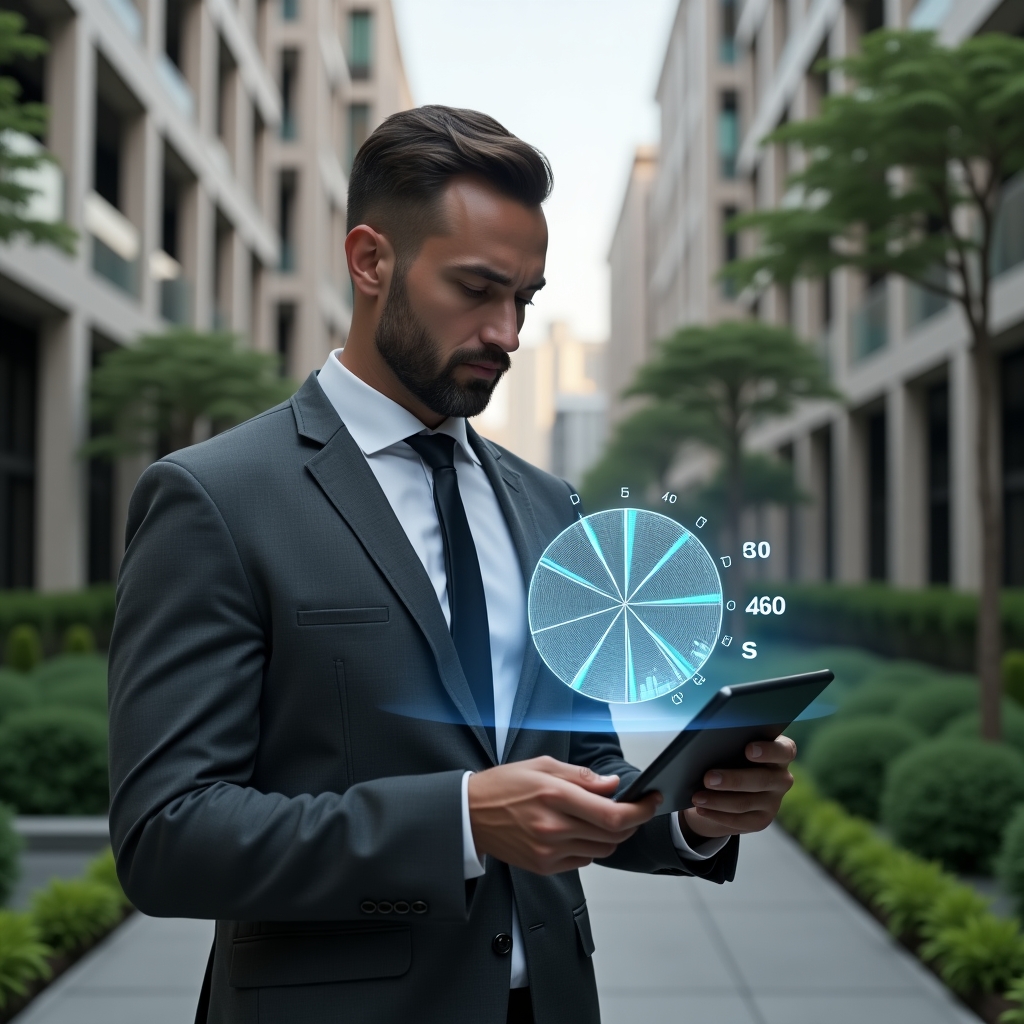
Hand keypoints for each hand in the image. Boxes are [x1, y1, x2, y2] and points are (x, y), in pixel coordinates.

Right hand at [468, 756, 661, 874]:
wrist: (469, 814)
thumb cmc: (504, 785)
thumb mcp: (542, 766)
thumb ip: (581, 777)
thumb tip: (614, 785)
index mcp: (554, 796)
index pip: (612, 814)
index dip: (640, 811)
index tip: (652, 801)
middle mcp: (553, 828)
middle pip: (613, 835)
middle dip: (631, 821)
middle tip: (633, 806)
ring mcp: (548, 852)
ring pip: (602, 850)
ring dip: (611, 835)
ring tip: (602, 817)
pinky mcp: (544, 867)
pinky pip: (584, 860)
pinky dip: (590, 846)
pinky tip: (578, 830)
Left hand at [680, 737, 796, 839]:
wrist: (731, 785)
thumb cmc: (732, 755)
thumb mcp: (735, 747)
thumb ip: (731, 744)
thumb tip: (707, 745)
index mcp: (780, 753)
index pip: (784, 751)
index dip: (768, 751)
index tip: (748, 750)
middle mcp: (782, 778)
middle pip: (763, 780)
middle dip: (733, 780)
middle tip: (707, 778)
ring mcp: (774, 801)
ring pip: (747, 802)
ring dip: (718, 801)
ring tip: (697, 797)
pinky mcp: (762, 820)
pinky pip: (740, 821)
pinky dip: (717, 815)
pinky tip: (702, 809)